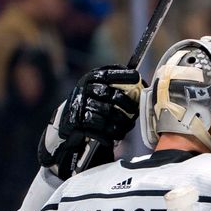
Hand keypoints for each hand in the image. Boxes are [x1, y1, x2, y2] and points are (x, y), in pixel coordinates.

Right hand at [38, 65, 143, 179]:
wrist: (67, 124)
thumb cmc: (91, 106)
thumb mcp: (99, 92)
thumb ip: (117, 87)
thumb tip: (143, 87)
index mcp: (91, 79)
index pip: (108, 74)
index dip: (123, 75)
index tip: (137, 78)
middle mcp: (84, 90)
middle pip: (113, 96)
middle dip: (128, 105)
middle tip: (135, 112)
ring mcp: (80, 105)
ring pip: (108, 113)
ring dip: (122, 123)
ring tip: (127, 127)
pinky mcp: (77, 122)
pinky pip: (99, 128)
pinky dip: (110, 135)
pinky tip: (116, 137)